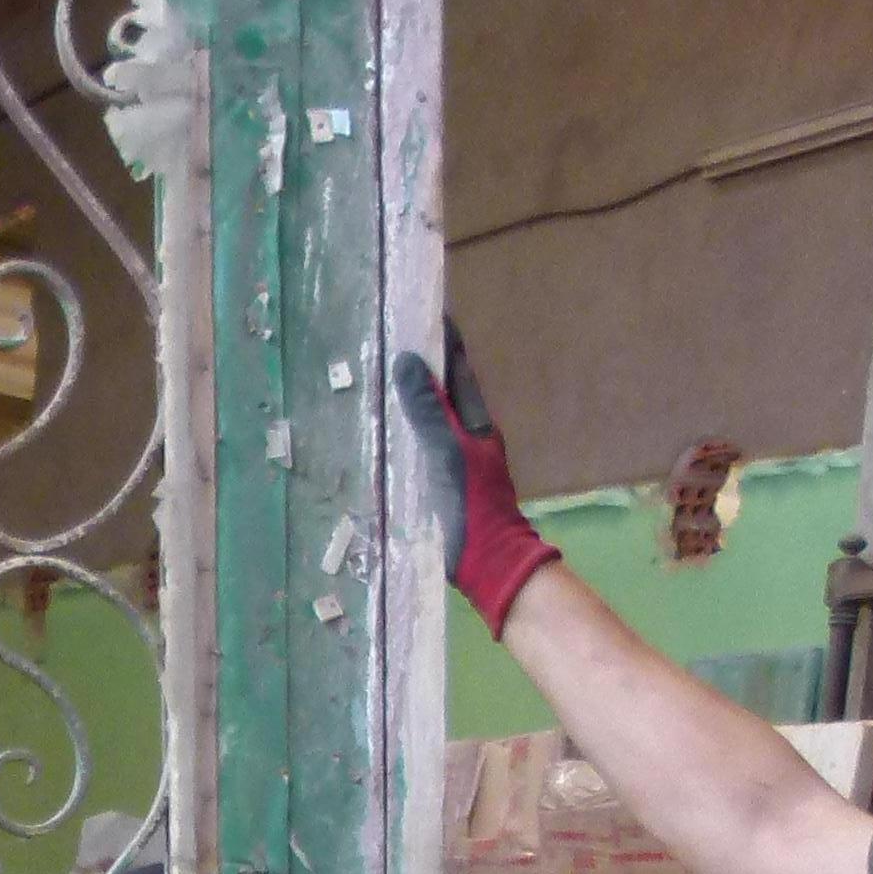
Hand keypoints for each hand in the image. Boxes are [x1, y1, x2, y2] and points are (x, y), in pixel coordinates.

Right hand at [396, 326, 560, 636]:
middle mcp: (467, 436)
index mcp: (474, 422)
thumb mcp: (447, 453)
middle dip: (424, 366)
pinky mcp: (443, 485)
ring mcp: (456, 461)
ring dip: (413, 399)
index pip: (458, 369)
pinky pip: (422, 447)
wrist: (489, 562)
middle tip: (393, 340)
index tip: (427, 311)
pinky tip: (387, 435)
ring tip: (383, 380)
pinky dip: (406, 432)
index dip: (444, 341)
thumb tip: (408, 362)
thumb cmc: (473, 505)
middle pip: (445, 391)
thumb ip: (428, 410)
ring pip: (433, 419)